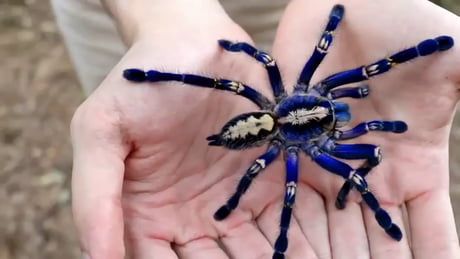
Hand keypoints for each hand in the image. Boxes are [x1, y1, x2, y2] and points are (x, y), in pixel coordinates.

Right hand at [71, 1, 292, 257]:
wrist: (192, 40)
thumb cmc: (142, 81)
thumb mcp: (101, 130)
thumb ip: (94, 193)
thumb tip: (96, 257)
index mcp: (148, 215)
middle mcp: (192, 218)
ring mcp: (234, 202)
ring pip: (254, 254)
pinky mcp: (268, 180)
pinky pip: (286, 220)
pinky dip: (300, 241)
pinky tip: (318, 251)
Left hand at [271, 0, 459, 257]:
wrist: (345, 5)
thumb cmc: (404, 24)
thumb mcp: (459, 55)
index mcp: (415, 163)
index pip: (429, 230)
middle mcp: (372, 170)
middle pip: (376, 238)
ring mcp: (332, 160)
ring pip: (334, 225)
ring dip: (332, 256)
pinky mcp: (295, 144)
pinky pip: (291, 193)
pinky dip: (292, 223)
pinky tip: (289, 250)